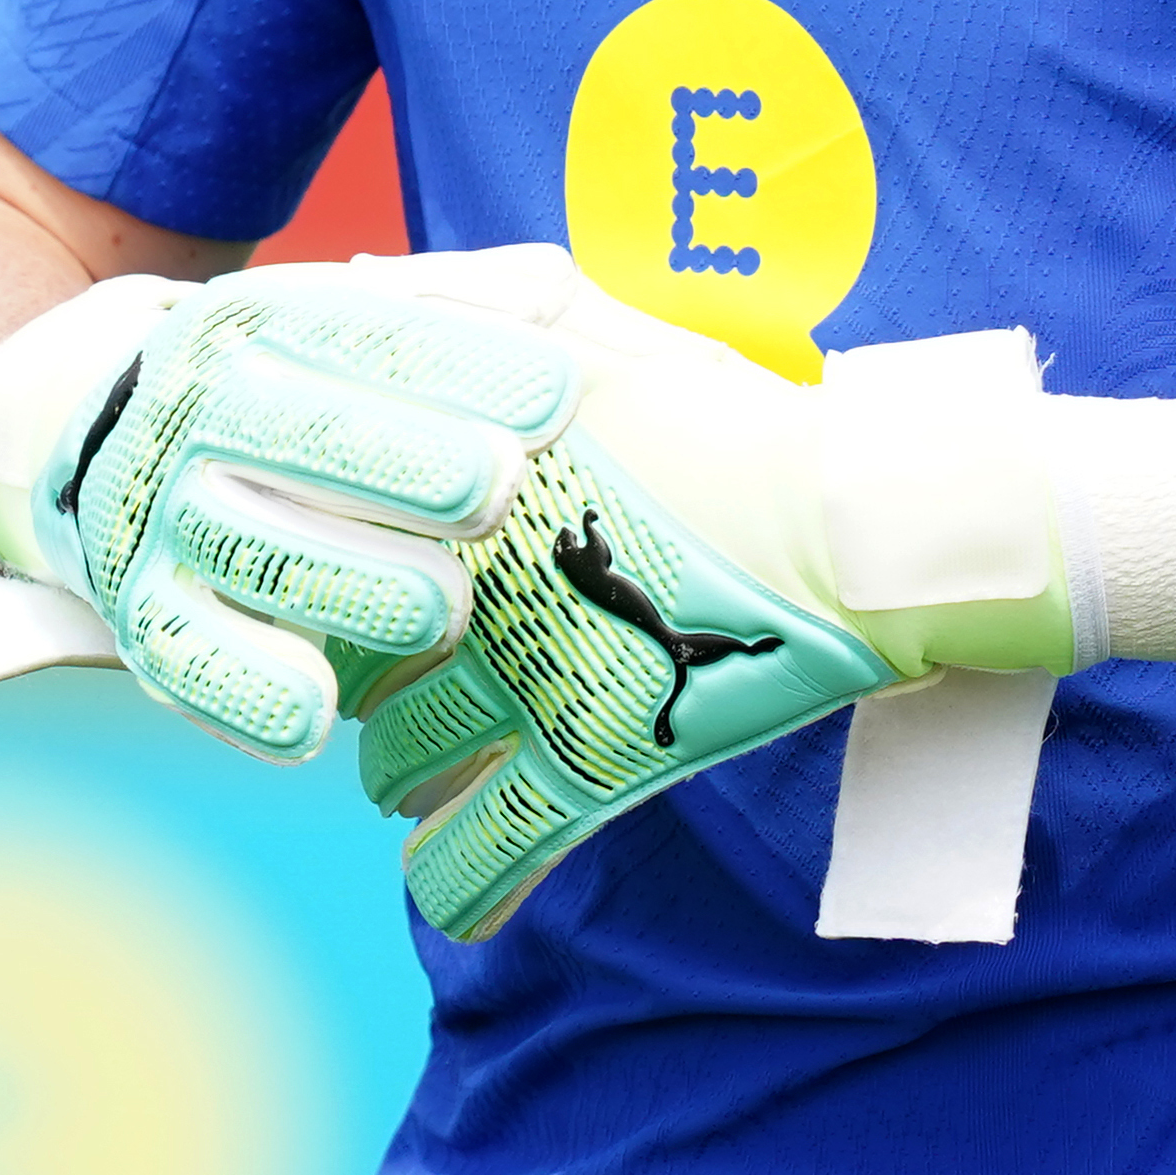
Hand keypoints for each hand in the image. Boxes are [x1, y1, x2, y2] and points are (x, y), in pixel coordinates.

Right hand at [0, 249, 592, 761]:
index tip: (564, 396)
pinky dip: (243, 694)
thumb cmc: (272, 384)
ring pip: (249, 549)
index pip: (368, 337)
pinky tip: (313, 719)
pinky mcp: (136, 612)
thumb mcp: (329, 319)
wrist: (89, 435)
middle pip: (301, 436)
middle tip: (496, 487)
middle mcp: (194, 413)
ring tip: (445, 607)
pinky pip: (184, 659)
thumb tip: (549, 290)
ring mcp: (158, 516)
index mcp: (255, 326)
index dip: (467, 367)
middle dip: (402, 461)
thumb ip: (446, 306)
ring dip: (346, 581)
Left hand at [347, 304, 1175, 943]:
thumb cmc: (734, 418)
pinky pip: (485, 855)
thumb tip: (353, 287)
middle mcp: (473, 587)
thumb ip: (471, 301)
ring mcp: (530, 685)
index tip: (328, 569)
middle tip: (375, 672)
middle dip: (350, 672)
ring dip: (393, 771)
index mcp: (462, 486)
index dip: (316, 561)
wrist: (859, 523)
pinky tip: (447, 887)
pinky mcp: (593, 768)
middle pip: (349, 651)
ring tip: (410, 768)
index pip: (329, 537)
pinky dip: (456, 882)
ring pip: (396, 760)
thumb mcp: (597, 326)